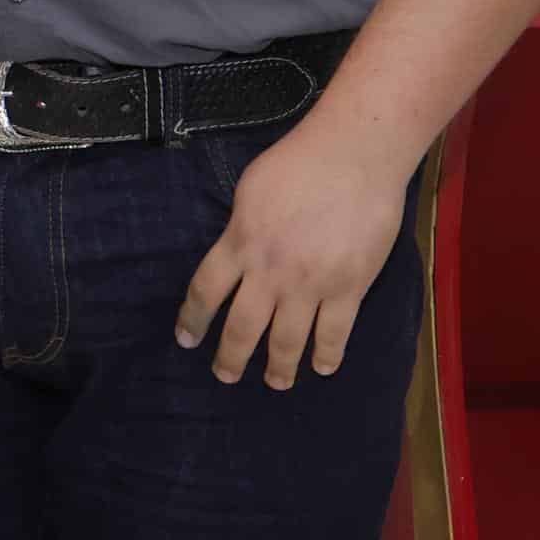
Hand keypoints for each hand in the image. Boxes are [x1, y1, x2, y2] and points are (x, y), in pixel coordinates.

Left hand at [175, 122, 410, 388]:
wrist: (354, 156)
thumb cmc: (298, 162)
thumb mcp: (249, 191)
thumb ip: (239, 229)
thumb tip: (236, 254)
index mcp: (240, 243)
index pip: (204, 291)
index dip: (192, 320)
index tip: (186, 339)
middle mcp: (270, 271)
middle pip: (242, 328)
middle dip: (230, 358)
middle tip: (224, 375)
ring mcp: (311, 284)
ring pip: (287, 342)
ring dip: (278, 368)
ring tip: (275, 383)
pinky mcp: (349, 288)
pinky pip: (334, 334)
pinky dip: (327, 356)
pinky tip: (322, 367)